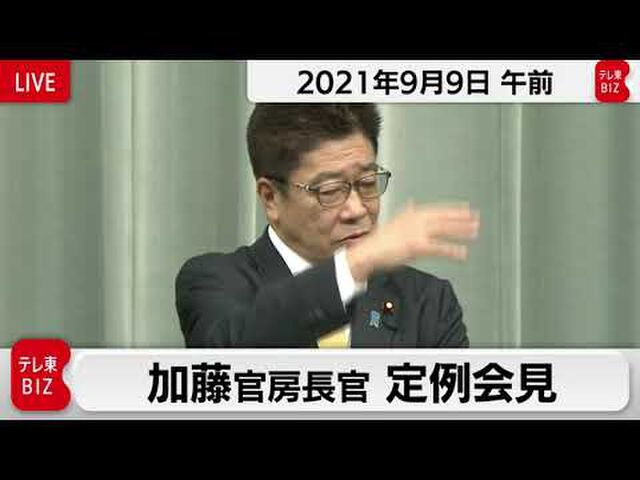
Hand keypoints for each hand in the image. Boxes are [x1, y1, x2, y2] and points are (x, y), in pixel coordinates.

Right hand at [346, 202, 479, 281]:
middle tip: (476, 218)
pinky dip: (452, 250)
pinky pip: (439, 248)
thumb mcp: (395, 221)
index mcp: (412, 213)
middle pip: (444, 218)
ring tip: (474, 232)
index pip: (438, 209)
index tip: (466, 208)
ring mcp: (418, 233)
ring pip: (445, 230)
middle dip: (462, 218)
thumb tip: (412, 203)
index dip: (453, 209)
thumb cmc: (380, 240)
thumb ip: (407, 212)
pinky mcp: (418, 246)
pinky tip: (462, 253)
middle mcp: (416, 220)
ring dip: (461, 231)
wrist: (369, 251)